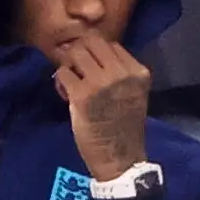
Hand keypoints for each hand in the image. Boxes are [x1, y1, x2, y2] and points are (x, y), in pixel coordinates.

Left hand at [55, 31, 151, 182]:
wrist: (120, 158)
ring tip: (72, 82)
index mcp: (138, 72)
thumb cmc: (124, 127)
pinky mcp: (82, 95)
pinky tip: (66, 95)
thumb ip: (119, 72)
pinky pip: (63, 73)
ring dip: (69, 65)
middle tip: (77, 70)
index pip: (112, 44)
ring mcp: (101, 82)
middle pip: (92, 41)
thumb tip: (89, 54)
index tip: (93, 72)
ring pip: (76, 52)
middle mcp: (121, 73)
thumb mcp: (133, 93)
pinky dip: (61, 82)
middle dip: (80, 53)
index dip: (98, 55)